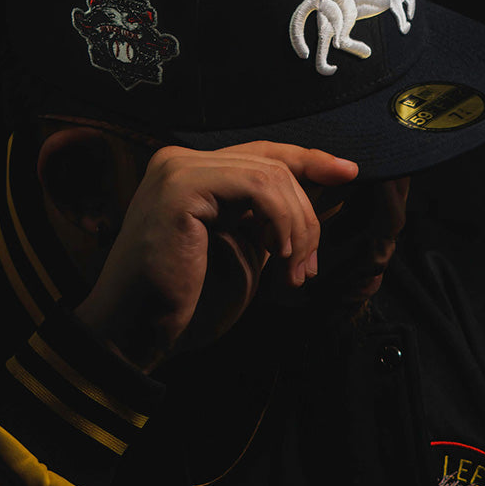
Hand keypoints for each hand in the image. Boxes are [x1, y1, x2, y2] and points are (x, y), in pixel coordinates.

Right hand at [73, 142, 358, 371]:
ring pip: (271, 174)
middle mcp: (179, 160)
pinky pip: (256, 186)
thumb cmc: (185, 301)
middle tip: (308, 267)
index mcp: (191, 171)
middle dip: (305, 215)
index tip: (348, 173)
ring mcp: (177, 168)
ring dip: (297, 226)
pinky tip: (278, 256)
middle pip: (272, 163)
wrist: (136, 331)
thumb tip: (328, 188)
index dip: (309, 160)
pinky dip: (281, 221)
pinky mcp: (180, 185)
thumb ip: (273, 218)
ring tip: (294, 271)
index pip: (262, 154)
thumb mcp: (244, 249)